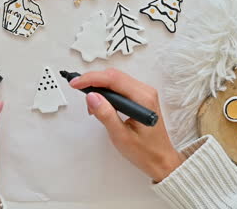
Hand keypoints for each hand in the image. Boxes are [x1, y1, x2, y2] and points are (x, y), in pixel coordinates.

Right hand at [69, 69, 184, 181]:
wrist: (160, 160)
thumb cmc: (146, 151)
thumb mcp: (121, 136)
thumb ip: (106, 115)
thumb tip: (92, 97)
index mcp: (143, 99)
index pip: (113, 79)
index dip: (91, 78)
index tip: (76, 83)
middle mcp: (145, 92)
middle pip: (114, 75)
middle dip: (93, 80)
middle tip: (77, 88)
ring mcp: (143, 94)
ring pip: (115, 79)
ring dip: (99, 87)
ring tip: (90, 104)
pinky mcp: (139, 97)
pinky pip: (119, 87)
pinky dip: (106, 92)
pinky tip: (100, 104)